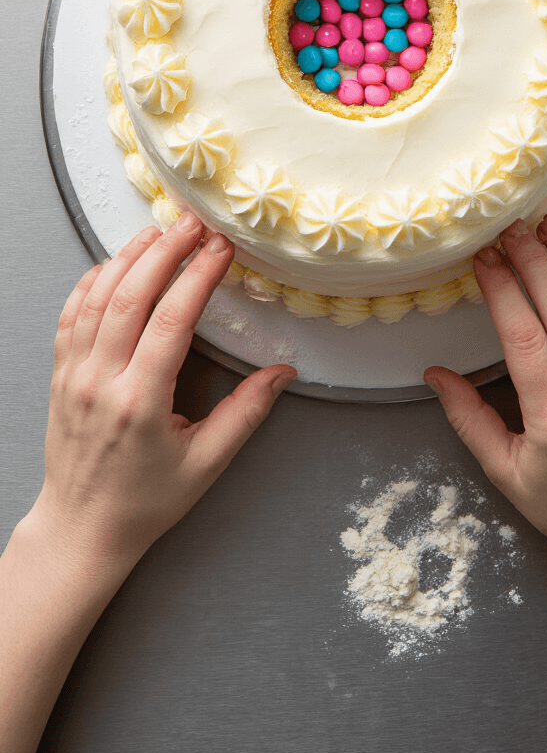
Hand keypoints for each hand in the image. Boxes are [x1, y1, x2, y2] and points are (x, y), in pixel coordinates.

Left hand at [30, 215, 295, 574]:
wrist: (83, 529)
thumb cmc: (144, 503)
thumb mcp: (206, 464)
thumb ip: (246, 413)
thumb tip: (282, 372)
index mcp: (140, 402)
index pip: (170, 320)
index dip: (198, 276)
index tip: (220, 249)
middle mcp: (100, 381)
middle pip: (130, 294)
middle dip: (164, 249)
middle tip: (193, 222)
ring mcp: (73, 375)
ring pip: (96, 297)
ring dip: (128, 257)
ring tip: (158, 231)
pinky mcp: (59, 374)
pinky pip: (70, 314)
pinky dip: (91, 282)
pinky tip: (113, 264)